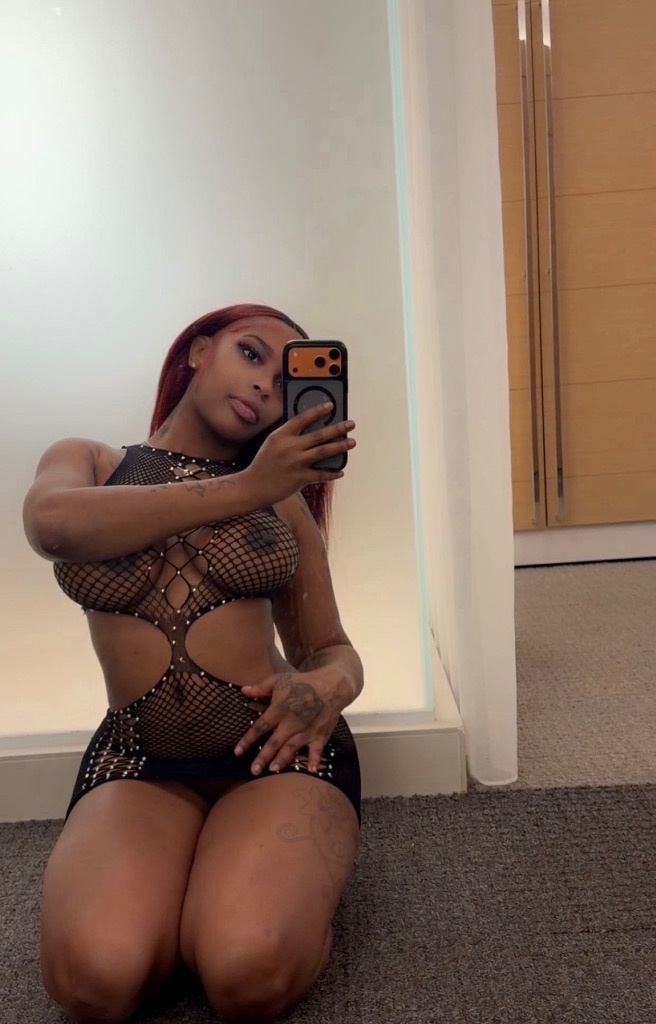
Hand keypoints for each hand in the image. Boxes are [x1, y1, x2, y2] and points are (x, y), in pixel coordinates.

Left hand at [234, 668, 351, 775]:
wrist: (331, 685)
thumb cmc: (302, 683)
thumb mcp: (280, 680)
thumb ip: (260, 687)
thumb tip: (243, 690)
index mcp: (279, 710)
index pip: (260, 727)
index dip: (248, 740)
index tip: (237, 752)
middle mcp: (291, 723)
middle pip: (274, 742)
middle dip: (263, 757)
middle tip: (253, 770)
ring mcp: (306, 730)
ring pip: (292, 747)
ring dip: (282, 759)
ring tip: (273, 769)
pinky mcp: (320, 735)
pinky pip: (316, 750)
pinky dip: (314, 760)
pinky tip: (311, 770)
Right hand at [240, 404, 354, 507]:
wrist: (253, 486)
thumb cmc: (263, 463)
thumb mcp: (272, 443)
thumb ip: (288, 436)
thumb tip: (310, 429)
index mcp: (281, 435)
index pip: (302, 418)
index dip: (318, 411)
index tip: (331, 406)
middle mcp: (290, 447)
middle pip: (319, 435)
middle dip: (338, 428)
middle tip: (351, 424)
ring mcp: (296, 463)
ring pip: (324, 452)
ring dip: (340, 446)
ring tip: (352, 442)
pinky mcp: (300, 478)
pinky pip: (321, 474)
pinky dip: (332, 473)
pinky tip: (341, 471)